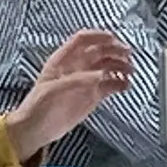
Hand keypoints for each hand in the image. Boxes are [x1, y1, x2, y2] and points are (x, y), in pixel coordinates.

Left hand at [2, 31, 133, 161]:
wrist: (35, 129)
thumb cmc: (39, 106)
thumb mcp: (55, 89)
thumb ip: (79, 80)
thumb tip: (103, 75)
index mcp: (63, 59)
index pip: (83, 40)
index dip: (98, 36)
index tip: (114, 38)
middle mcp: (77, 66)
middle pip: (99, 51)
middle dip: (114, 50)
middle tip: (128, 55)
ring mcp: (85, 81)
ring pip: (107, 67)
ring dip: (120, 66)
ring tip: (130, 71)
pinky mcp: (92, 95)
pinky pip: (110, 85)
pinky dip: (120, 83)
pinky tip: (126, 85)